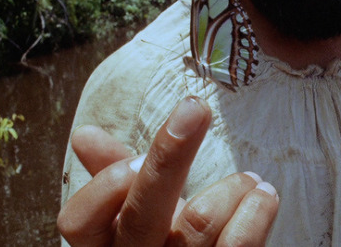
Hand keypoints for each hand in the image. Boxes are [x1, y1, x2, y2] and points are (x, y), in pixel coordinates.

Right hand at [57, 96, 278, 245]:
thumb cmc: (164, 236)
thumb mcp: (134, 207)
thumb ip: (110, 174)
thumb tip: (83, 135)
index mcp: (106, 245)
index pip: (78, 222)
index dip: (106, 185)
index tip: (137, 157)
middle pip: (141, 215)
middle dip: (169, 154)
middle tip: (196, 108)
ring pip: (198, 223)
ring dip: (229, 187)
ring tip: (250, 180)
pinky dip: (255, 211)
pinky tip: (262, 195)